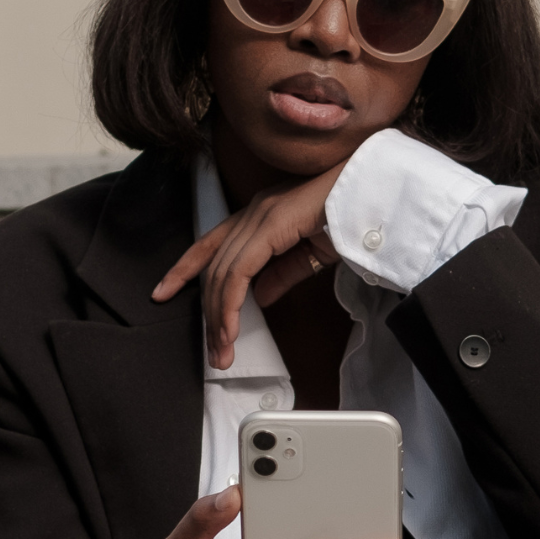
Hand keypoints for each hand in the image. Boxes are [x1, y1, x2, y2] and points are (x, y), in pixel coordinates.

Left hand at [152, 164, 345, 368]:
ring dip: (220, 317)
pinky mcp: (271, 225)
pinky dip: (232, 304)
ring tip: (223, 350)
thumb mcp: (313, 253)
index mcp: (261, 214)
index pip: (211, 244)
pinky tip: (231, 328)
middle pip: (214, 267)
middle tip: (214, 350)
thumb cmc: (353, 213)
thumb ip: (284, 272)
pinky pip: (239, 271)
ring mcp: (260, 215)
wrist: (375, 188)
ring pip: (222, 273)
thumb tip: (260, 297)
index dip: (184, 268)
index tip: (164, 291)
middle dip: (210, 312)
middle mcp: (254, 211)